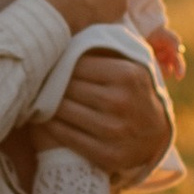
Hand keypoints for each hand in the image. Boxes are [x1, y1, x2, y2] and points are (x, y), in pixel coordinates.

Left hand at [29, 49, 173, 180]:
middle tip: (37, 82)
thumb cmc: (134, 93)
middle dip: (52, 85)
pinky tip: (45, 119)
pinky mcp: (108, 154)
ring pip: (65, 111)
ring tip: (38, 99)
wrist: (155, 135)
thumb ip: (105, 51)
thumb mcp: (131, 67)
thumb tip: (68, 39)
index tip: (50, 66)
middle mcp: (121, 101)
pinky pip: (68, 137)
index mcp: (127, 74)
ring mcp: (115, 130)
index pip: (77, 65)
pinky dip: (52, 127)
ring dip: (48, 105)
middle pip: (69, 88)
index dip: (60, 65)